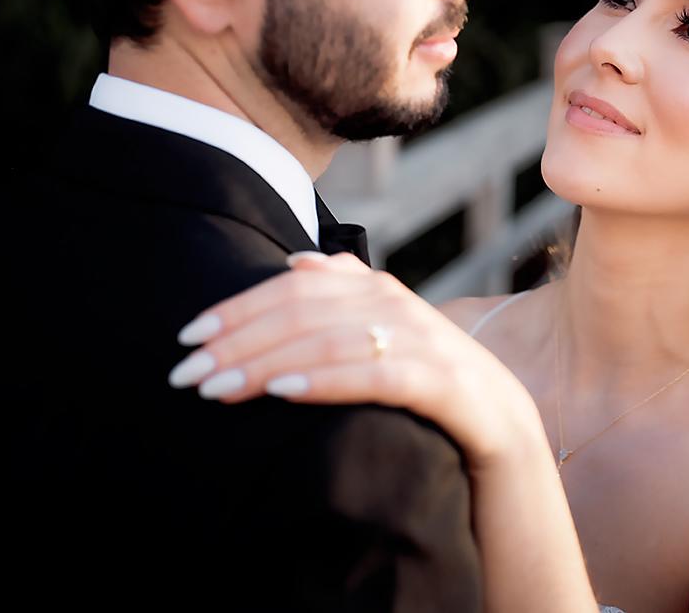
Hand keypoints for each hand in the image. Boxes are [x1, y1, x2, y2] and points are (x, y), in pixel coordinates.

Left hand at [167, 252, 542, 470]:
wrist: (502, 426)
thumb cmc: (426, 384)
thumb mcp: (386, 334)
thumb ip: (346, 295)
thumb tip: (296, 262)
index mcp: (377, 288)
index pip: (293, 288)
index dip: (237, 308)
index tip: (188, 337)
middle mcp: (397, 304)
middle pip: (303, 311)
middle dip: (238, 340)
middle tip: (186, 373)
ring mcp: (422, 340)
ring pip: (329, 341)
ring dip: (266, 363)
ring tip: (218, 388)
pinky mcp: (441, 381)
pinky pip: (376, 375)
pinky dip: (327, 380)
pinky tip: (286, 394)